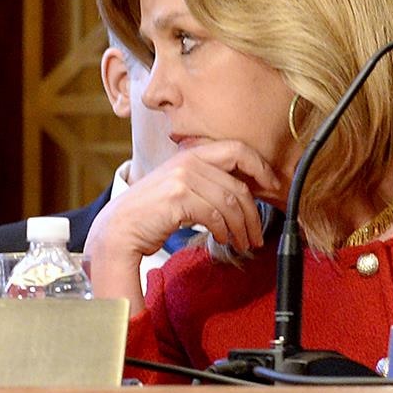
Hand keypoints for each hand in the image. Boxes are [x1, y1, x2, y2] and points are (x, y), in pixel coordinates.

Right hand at [85, 141, 280, 307]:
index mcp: (191, 153)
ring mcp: (182, 177)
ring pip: (230, 203)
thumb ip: (208, 181)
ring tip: (243, 242)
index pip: (237, 149)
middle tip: (258, 232)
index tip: (271, 185)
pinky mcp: (178, 197)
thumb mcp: (181, 186)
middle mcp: (188, 160)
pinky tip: (222, 239)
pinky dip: (223, 231)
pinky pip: (215, 215)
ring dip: (241, 228)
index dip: (260, 166)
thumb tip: (245, 191)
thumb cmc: (152, 211)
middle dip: (254, 212)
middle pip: (238, 183)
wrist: (120, 227)